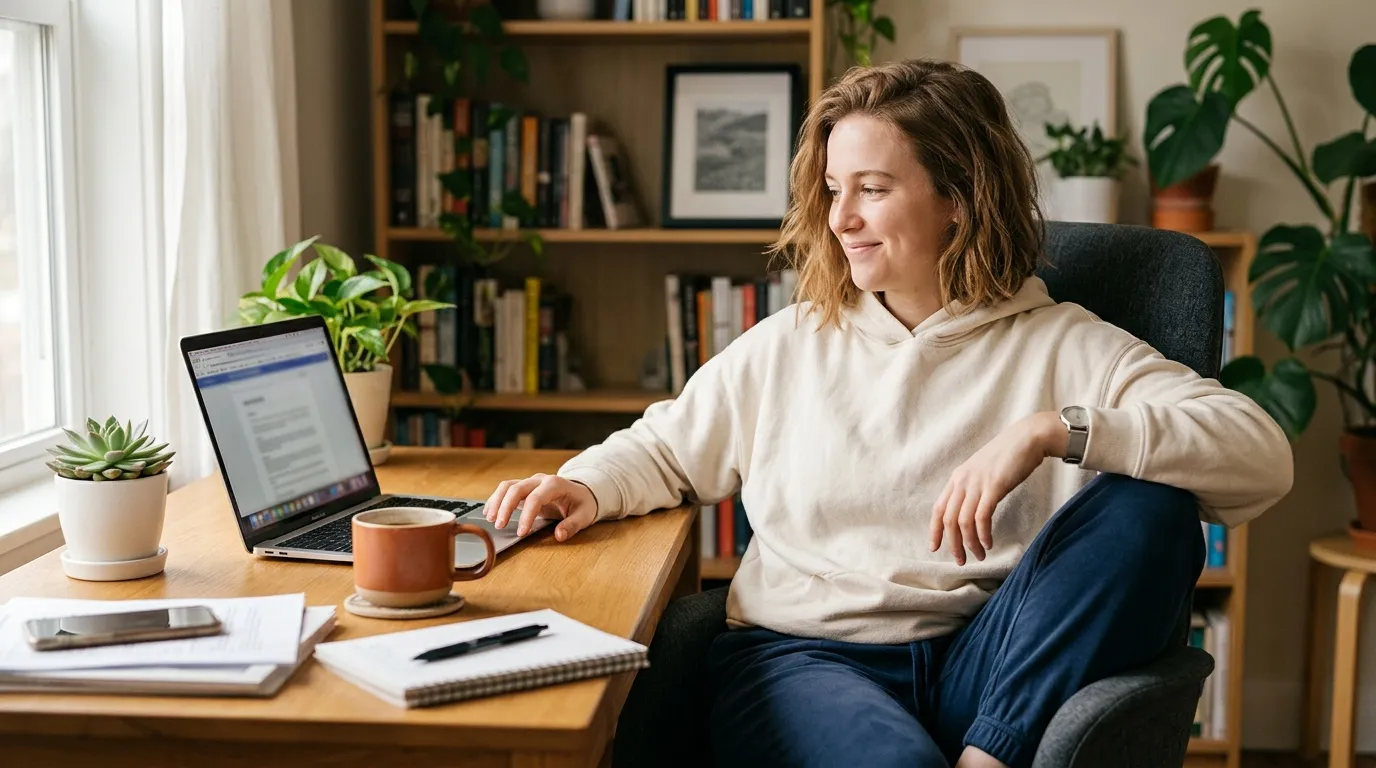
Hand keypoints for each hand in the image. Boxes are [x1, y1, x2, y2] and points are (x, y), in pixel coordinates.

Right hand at [484, 473, 598, 541]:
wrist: (582, 492)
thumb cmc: (582, 504)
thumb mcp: (584, 515)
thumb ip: (572, 525)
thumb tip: (559, 535)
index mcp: (555, 484)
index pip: (536, 498)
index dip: (526, 515)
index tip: (521, 533)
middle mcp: (540, 480)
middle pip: (517, 488)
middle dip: (505, 507)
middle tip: (499, 526)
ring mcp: (531, 482)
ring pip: (508, 486)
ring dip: (497, 501)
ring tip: (490, 519)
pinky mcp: (524, 488)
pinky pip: (506, 489)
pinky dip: (496, 499)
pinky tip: (489, 512)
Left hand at [929, 412, 1064, 564]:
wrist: (1028, 438)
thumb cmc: (1009, 456)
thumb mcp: (983, 471)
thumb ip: (973, 487)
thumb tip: (971, 509)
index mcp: (958, 478)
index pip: (938, 508)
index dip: (935, 530)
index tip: (935, 547)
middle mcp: (963, 481)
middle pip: (949, 519)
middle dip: (953, 544)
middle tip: (961, 560)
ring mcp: (977, 483)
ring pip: (963, 521)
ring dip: (970, 543)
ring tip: (979, 556)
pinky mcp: (994, 486)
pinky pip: (982, 517)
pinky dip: (983, 534)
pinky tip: (988, 543)